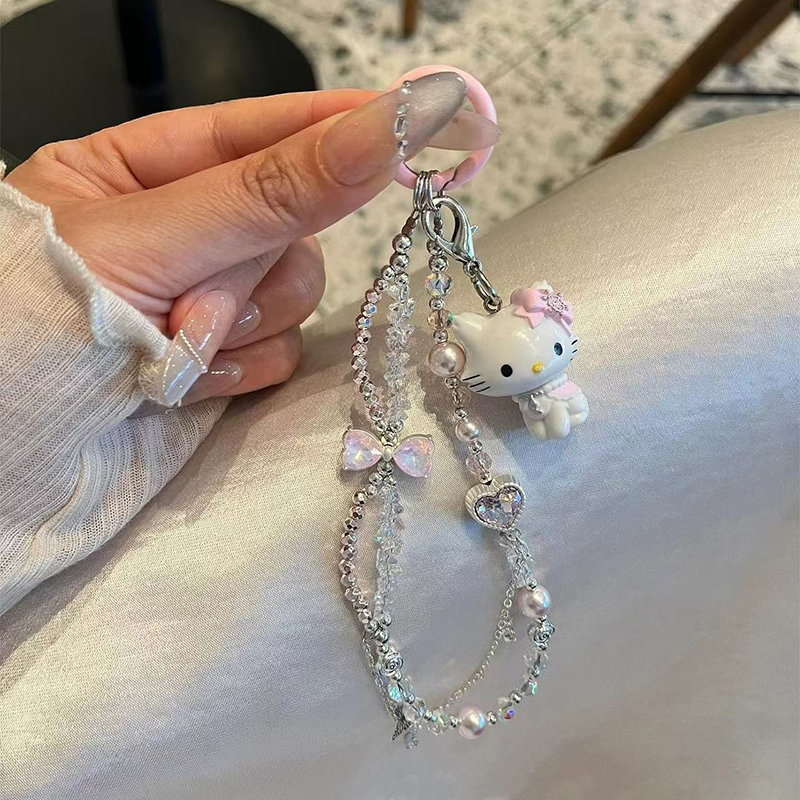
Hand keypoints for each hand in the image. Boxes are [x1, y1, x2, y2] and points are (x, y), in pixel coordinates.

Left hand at [7, 73, 498, 404]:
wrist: (7, 474)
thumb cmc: (36, 335)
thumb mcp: (150, 242)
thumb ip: (272, 190)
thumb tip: (388, 127)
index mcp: (136, 175)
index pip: (258, 132)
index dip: (335, 124)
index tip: (418, 112)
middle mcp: (181, 236)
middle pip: (288, 225)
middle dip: (249, 267)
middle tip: (190, 302)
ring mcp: (205, 305)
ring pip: (293, 293)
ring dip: (243, 325)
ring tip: (173, 352)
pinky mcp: (226, 368)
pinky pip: (282, 352)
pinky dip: (243, 371)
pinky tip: (186, 388)